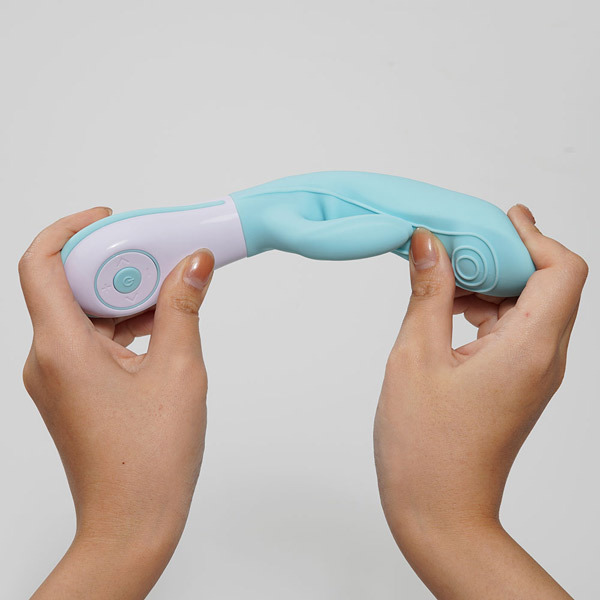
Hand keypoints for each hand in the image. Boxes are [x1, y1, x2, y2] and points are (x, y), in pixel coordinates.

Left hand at [19, 208, 214, 598]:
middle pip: (62, 285)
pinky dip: (118, 323)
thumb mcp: (178, 370)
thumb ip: (183, 308)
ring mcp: (56, 378)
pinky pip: (87, 340)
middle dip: (107, 260)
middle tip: (152, 250)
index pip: (40, 265)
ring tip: (164, 285)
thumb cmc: (151, 460)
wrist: (132, 523)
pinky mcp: (72, 391)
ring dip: (118, 294)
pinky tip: (157, 324)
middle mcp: (47, 359)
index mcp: (62, 348)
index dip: (68, 229)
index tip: (108, 218)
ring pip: (79, 314)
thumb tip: (195, 264)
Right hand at [374, 205, 586, 598]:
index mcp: (529, 348)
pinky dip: (485, 309)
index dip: (535, 235)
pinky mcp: (515, 384)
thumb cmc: (426, 446)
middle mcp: (544, 359)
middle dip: (504, 254)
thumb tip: (428, 242)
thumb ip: (428, 292)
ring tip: (443, 275)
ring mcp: (532, 374)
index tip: (500, 217)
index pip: (563, 270)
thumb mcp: (416, 356)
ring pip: (528, 306)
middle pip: (547, 283)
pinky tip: (446, 308)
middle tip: (455, 242)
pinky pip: (513, 330)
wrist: (438, 510)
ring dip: (491, 282)